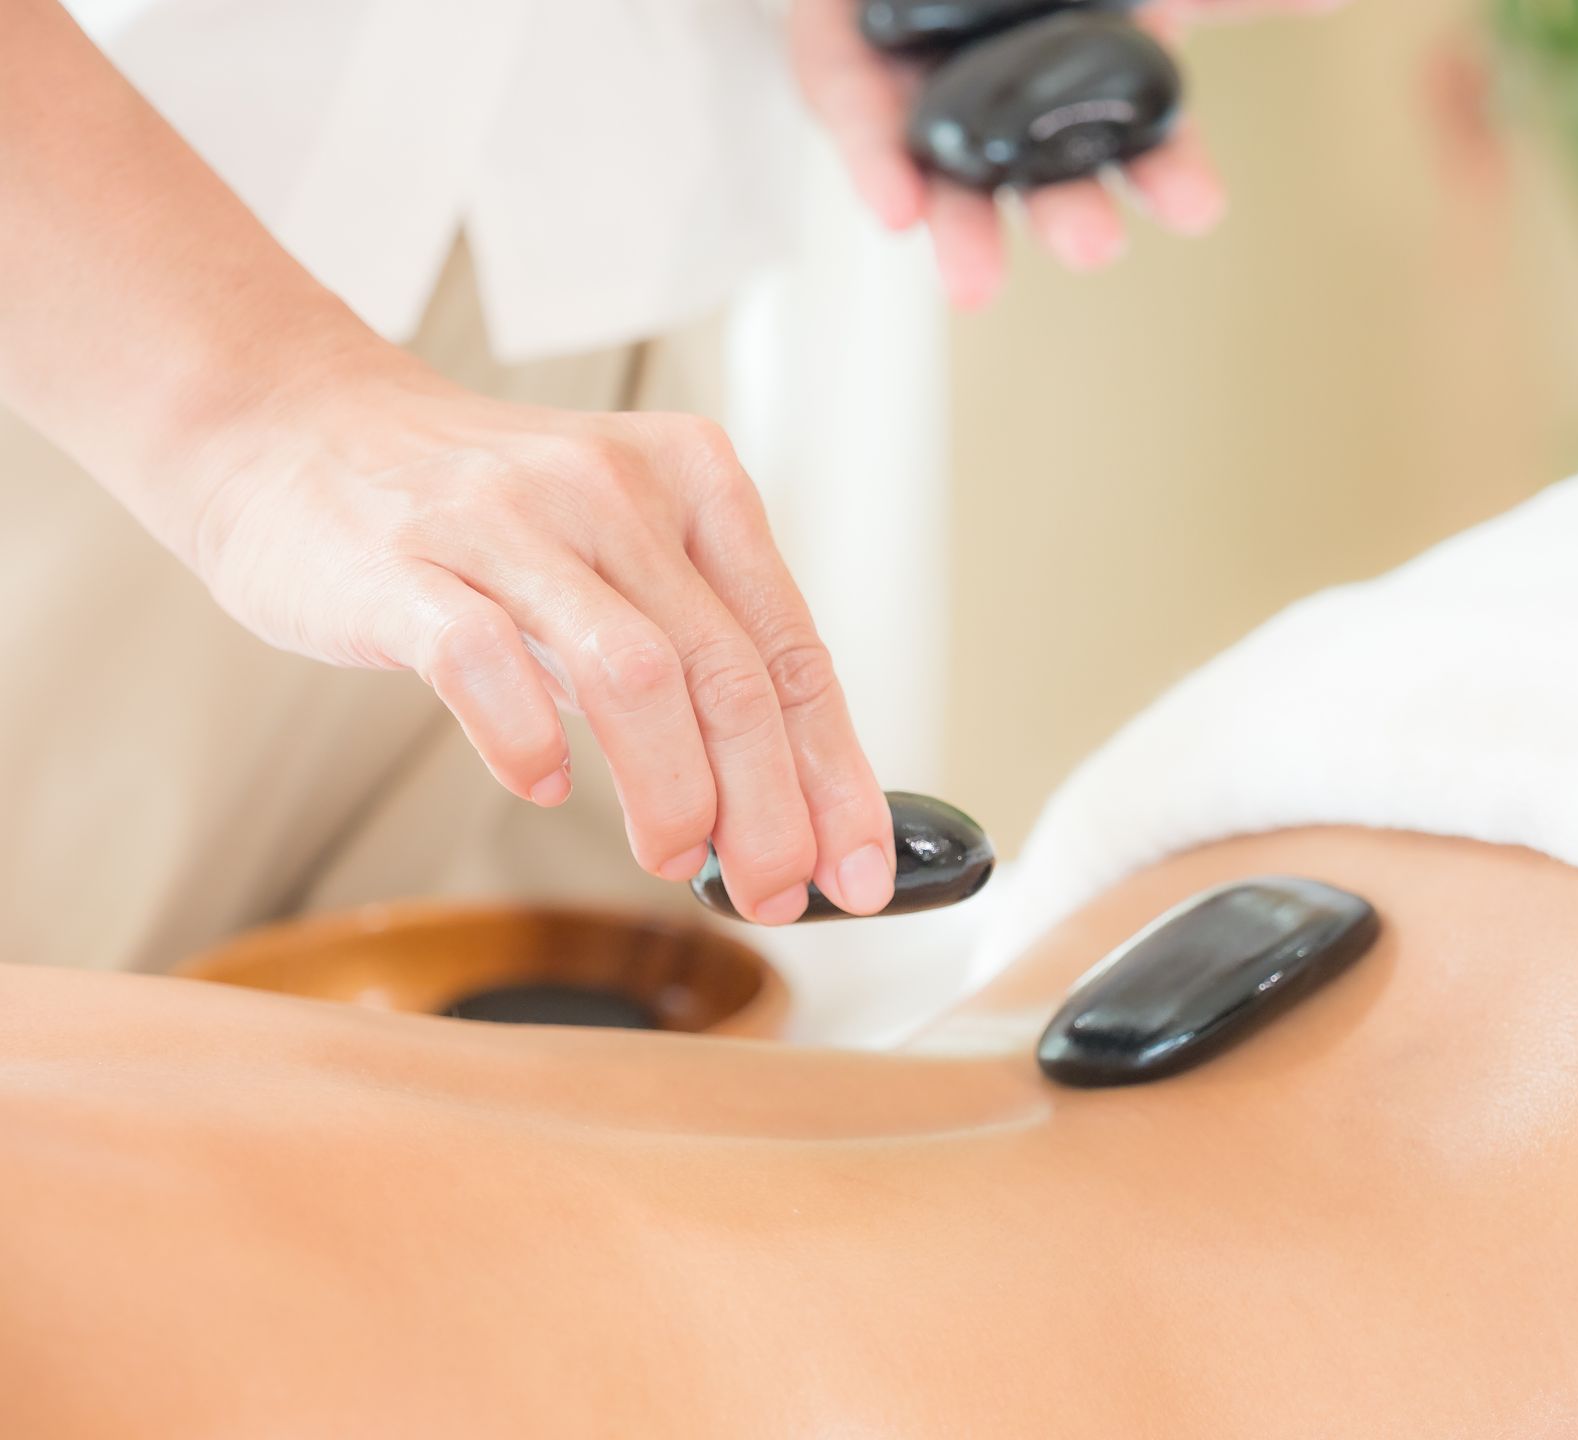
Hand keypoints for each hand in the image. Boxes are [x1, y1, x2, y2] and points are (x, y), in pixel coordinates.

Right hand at [185, 360, 896, 925]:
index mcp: (695, 481)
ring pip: (633, 672)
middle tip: (779, 891)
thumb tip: (784, 810)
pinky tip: (544, 786)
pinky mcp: (404, 563)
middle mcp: (613, 486)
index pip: (792, 649)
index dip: (836, 774)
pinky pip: (484, 664)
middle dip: (770, 807)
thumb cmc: (482, 521)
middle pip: (726, 673)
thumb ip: (695, 660)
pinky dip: (525, 743)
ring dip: (672, 790)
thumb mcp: (619, 560)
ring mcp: (506, 519)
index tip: (861, 870)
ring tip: (677, 857)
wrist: (298, 427)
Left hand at [791, 0, 1339, 307]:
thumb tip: (1349, 1)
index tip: (1201, 208)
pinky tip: (896, 214)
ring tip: (977, 284)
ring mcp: (928, 109)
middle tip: (1094, 249)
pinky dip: (880, 170)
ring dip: (969, 235)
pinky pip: (860, 130)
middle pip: (1047, 182)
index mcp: (1086, 93)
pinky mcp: (846, 84)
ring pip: (953, 183)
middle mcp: (1013, 120)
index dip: (1168, 177)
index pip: (1141, 148)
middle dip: (1069, 216)